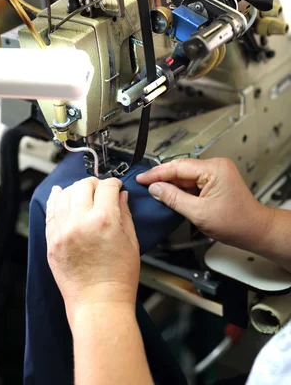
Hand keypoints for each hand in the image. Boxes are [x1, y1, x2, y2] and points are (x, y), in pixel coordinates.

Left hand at [46, 178, 139, 324]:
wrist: (98, 304)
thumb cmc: (119, 279)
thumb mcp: (131, 242)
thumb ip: (124, 214)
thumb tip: (121, 196)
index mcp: (104, 220)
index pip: (106, 187)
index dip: (114, 184)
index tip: (116, 187)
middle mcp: (80, 221)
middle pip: (83, 186)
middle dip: (94, 184)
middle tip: (100, 190)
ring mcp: (63, 231)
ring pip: (65, 195)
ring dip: (75, 190)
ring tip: (82, 193)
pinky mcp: (52, 241)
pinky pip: (50, 212)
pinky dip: (55, 200)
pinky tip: (59, 194)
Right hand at [136, 157, 272, 249]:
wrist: (255, 231)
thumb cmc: (237, 223)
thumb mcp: (199, 213)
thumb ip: (174, 198)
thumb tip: (155, 188)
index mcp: (214, 169)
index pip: (177, 166)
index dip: (157, 173)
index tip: (142, 179)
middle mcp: (215, 166)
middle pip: (180, 169)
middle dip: (162, 178)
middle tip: (144, 185)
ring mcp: (216, 172)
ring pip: (185, 176)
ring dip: (171, 185)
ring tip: (154, 192)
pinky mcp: (215, 180)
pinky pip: (192, 181)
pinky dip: (180, 189)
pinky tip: (170, 196)